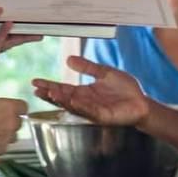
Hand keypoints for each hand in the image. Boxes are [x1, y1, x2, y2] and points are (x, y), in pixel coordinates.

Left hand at [0, 3, 40, 77]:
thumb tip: (0, 10)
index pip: (0, 18)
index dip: (12, 14)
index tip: (25, 10)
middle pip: (10, 30)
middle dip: (24, 26)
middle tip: (38, 21)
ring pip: (10, 39)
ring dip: (22, 34)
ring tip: (36, 29)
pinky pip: (1, 43)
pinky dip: (7, 34)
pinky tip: (12, 25)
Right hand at [0, 86, 27, 156]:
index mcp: (9, 108)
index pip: (23, 106)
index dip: (16, 107)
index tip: (9, 107)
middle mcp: (11, 124)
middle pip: (18, 122)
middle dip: (10, 121)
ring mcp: (7, 139)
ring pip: (12, 136)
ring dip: (5, 134)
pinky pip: (2, 147)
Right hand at [31, 56, 149, 125]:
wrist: (142, 102)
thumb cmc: (125, 90)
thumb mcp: (104, 73)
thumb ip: (87, 67)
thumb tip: (69, 59)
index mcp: (84, 92)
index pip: (63, 88)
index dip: (49, 85)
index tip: (35, 81)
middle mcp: (85, 102)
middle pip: (63, 99)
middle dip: (50, 94)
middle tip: (37, 89)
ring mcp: (93, 111)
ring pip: (73, 106)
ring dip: (62, 100)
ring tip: (51, 93)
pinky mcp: (103, 116)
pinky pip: (89, 111)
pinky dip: (80, 106)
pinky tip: (72, 100)